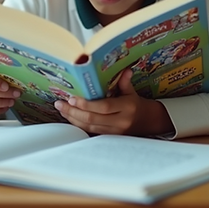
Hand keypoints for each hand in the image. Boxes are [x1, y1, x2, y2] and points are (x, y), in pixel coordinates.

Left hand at [55, 69, 173, 135]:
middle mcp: (120, 122)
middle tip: (60, 103)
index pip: (104, 107)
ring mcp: (115, 132)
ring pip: (89, 127)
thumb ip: (124, 82)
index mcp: (127, 108)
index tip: (72, 98)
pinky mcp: (110, 137)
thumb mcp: (132, 92)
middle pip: (93, 119)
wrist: (147, 122)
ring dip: (73, 119)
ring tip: (61, 109)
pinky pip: (91, 132)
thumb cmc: (136, 104)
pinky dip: (79, 125)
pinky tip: (70, 118)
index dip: (86, 104)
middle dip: (74, 112)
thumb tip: (125, 69)